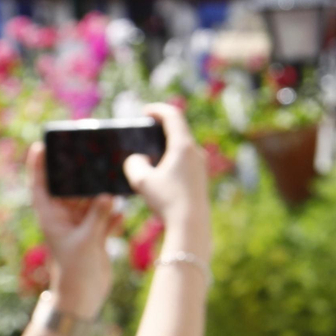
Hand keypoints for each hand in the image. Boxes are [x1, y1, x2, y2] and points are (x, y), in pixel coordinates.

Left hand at [28, 143, 123, 318]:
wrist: (84, 297)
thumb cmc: (75, 271)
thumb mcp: (87, 241)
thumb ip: (97, 215)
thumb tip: (107, 195)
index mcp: (51, 217)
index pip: (41, 186)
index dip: (38, 166)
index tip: (39, 146)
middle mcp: (63, 218)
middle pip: (69, 189)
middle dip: (78, 176)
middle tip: (89, 156)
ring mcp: (79, 225)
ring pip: (89, 201)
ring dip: (100, 195)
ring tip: (112, 183)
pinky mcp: (94, 234)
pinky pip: (103, 215)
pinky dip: (110, 213)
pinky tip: (119, 213)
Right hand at [123, 104, 209, 236]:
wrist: (191, 225)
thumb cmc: (167, 201)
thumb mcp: (142, 181)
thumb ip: (134, 164)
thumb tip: (138, 159)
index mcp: (183, 146)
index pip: (173, 116)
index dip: (157, 110)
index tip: (145, 112)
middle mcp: (196, 152)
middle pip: (179, 130)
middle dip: (162, 127)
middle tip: (146, 129)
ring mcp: (201, 165)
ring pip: (183, 146)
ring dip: (167, 144)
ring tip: (151, 151)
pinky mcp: (201, 178)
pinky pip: (186, 159)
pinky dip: (173, 157)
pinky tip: (161, 169)